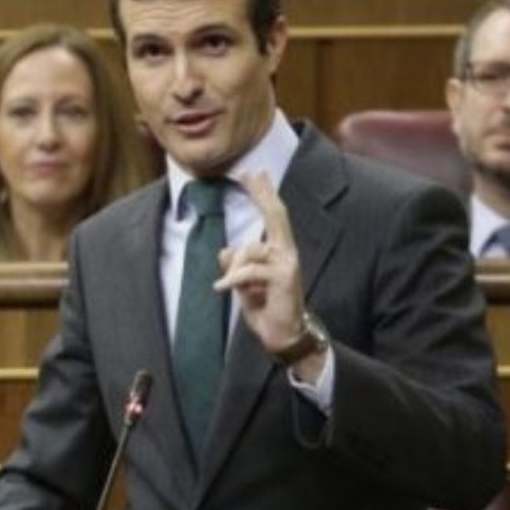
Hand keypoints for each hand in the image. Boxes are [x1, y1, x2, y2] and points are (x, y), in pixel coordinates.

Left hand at [213, 172, 305, 358]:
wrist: (282, 335)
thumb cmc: (266, 310)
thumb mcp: (243, 285)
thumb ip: (236, 266)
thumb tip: (224, 250)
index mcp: (278, 251)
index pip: (272, 216)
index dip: (263, 194)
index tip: (254, 174)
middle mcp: (287, 252)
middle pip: (275, 215)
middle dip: (261, 193)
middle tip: (248, 174)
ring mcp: (288, 263)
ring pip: (249, 249)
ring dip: (232, 268)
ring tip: (226, 286)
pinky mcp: (284, 277)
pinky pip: (249, 269)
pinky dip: (232, 279)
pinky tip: (221, 288)